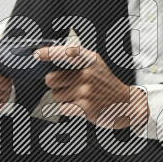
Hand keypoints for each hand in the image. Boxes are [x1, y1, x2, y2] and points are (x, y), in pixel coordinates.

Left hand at [34, 43, 149, 130]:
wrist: (126, 103)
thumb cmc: (105, 83)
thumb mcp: (96, 64)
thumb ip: (76, 58)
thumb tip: (49, 57)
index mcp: (90, 60)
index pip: (65, 52)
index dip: (49, 53)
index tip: (36, 55)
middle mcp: (87, 73)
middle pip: (51, 79)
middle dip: (55, 84)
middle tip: (68, 86)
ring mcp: (86, 91)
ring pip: (55, 95)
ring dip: (63, 98)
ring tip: (79, 97)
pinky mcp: (85, 107)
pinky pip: (62, 107)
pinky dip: (68, 108)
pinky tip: (81, 105)